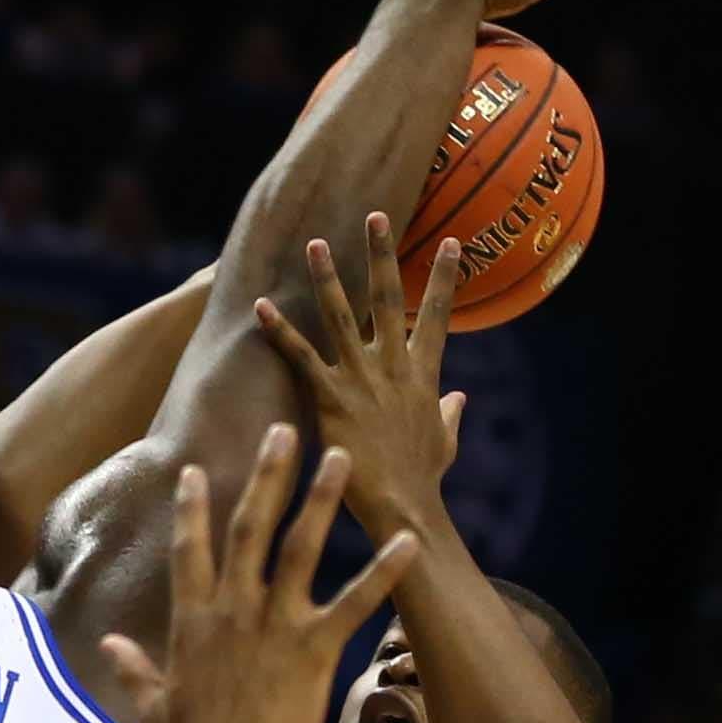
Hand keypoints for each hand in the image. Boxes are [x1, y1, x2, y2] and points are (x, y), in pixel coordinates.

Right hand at [100, 425, 417, 722]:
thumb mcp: (152, 706)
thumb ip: (132, 669)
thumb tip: (106, 647)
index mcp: (193, 619)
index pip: (189, 548)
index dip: (191, 508)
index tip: (193, 471)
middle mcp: (232, 608)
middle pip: (249, 525)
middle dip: (267, 475)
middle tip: (283, 431)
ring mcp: (274, 624)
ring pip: (300, 546)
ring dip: (321, 498)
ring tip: (340, 457)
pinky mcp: (314, 648)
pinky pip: (355, 601)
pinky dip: (384, 571)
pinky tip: (408, 541)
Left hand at [253, 212, 464, 535]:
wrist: (403, 507)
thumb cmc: (422, 479)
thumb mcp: (444, 441)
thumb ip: (450, 415)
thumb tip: (460, 399)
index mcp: (422, 375)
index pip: (436, 316)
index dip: (445, 279)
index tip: (454, 243)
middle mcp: (392, 367)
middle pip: (387, 299)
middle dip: (382, 254)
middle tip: (375, 215)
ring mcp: (360, 380)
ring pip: (341, 316)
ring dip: (328, 277)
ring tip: (315, 243)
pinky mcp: (330, 399)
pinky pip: (300, 357)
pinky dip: (280, 331)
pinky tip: (261, 306)